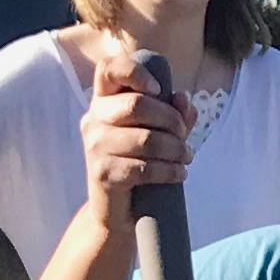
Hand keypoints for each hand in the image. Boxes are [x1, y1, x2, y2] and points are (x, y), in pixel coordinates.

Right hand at [80, 38, 193, 230]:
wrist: (117, 210)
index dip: (135, 72)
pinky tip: (179, 173)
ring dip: (176, 149)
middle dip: (171, 121)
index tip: (158, 89)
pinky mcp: (103, 173)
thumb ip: (172, 112)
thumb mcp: (157, 132)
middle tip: (184, 137)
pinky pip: (145, 167)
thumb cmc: (138, 163)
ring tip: (186, 157)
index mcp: (104, 100)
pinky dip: (169, 170)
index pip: (109, 69)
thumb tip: (183, 99)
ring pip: (146, 139)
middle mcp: (94, 119)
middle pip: (138, 104)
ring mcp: (95, 146)